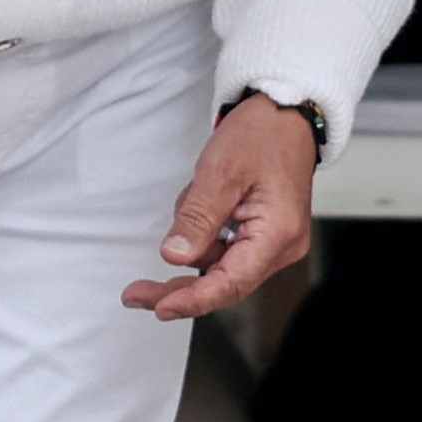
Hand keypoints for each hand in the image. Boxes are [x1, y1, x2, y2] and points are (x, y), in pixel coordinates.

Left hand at [129, 93, 322, 319]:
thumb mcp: (220, 171)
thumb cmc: (262, 134)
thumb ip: (197, 218)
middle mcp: (281, 247)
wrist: (285, 113)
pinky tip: (199, 200)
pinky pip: (223, 248)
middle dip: (179, 288)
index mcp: (277, 235)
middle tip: (136, 294)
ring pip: (219, 266)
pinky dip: (203, 233)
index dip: (193, 300)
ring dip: (192, 242)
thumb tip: (175, 256)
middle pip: (224, 284)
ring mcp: (273, 243)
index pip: (230, 284)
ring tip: (192, 194)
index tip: (160, 307)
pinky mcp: (262, 235)